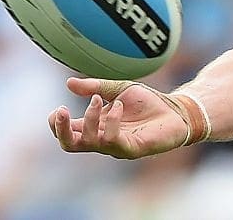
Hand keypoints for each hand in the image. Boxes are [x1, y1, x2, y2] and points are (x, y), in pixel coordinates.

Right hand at [48, 77, 189, 158]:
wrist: (176, 110)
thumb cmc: (148, 103)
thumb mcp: (118, 90)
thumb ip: (95, 87)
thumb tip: (68, 83)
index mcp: (96, 126)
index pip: (68, 132)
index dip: (57, 124)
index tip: (59, 108)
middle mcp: (102, 139)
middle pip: (70, 144)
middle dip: (61, 129)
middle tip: (62, 110)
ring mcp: (116, 146)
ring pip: (89, 142)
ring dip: (89, 118)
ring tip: (99, 100)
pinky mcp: (131, 149)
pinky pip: (112, 140)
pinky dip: (111, 121)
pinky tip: (119, 106)